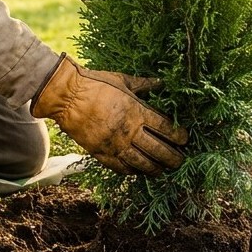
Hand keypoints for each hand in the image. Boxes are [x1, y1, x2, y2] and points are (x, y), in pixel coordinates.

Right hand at [32, 55, 187, 174]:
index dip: (178, 136)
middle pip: (158, 150)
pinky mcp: (101, 153)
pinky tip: (139, 171)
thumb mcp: (122, 80)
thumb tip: (161, 82)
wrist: (66, 96)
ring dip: (156, 168)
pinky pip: (121, 167)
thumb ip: (144, 85)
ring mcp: (114, 145)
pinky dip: (133, 171)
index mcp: (136, 111)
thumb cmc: (95, 84)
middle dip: (173, 157)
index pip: (165, 128)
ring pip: (142, 163)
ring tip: (163, 170)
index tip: (185, 140)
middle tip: (180, 161)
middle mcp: (128, 131)